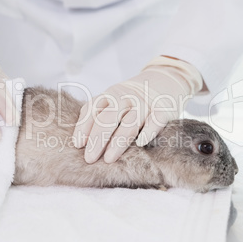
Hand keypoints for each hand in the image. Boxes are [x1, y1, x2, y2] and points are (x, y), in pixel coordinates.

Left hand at [72, 56, 203, 162]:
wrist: (163, 82)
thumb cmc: (131, 100)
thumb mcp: (113, 101)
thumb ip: (99, 115)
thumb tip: (81, 143)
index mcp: (110, 95)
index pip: (92, 109)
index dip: (83, 126)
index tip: (78, 144)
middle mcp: (125, 97)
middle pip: (108, 119)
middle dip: (97, 139)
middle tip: (89, 158)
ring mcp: (144, 104)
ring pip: (129, 124)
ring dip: (117, 142)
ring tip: (108, 159)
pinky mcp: (162, 109)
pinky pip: (155, 121)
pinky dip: (148, 131)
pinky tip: (141, 143)